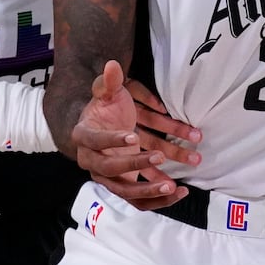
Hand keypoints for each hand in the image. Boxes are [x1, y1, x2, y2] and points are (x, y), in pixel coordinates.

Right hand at [71, 61, 190, 209]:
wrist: (103, 129)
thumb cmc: (106, 109)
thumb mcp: (107, 93)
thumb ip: (109, 82)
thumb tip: (112, 64)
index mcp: (84, 136)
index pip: (94, 141)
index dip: (112, 140)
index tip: (133, 135)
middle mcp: (92, 161)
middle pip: (111, 168)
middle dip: (135, 164)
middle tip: (159, 156)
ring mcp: (108, 177)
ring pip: (126, 191)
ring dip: (150, 189)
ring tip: (173, 184)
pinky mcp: (124, 187)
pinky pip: (140, 199)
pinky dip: (159, 199)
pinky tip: (180, 191)